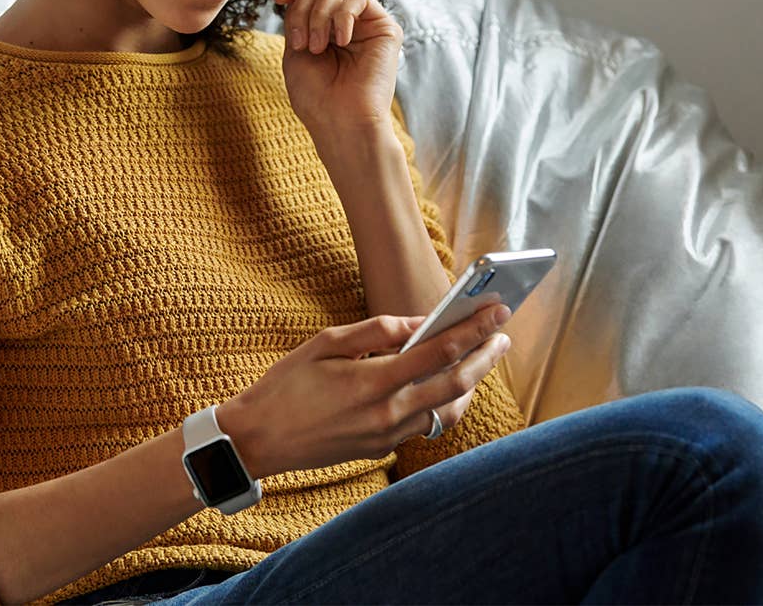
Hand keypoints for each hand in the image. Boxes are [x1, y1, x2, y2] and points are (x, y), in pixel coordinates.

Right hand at [218, 302, 512, 479]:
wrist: (259, 439)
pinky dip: (444, 402)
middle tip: (502, 335)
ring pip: (447, 410)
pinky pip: (425, 425)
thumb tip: (417, 322)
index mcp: (373, 381)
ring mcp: (386, 436)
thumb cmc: (286, 385)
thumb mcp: (325, 344)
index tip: (496, 312)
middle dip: (485, 356)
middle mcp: (387, 413)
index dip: (473, 329)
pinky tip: (445, 385)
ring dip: (470, 384)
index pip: (438, 351)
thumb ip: (375, 331)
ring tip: (481, 359)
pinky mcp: (381, 450)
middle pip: (456, 384)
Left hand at [274, 0, 403, 135]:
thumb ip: (298, 14)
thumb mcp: (294, 49)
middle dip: (304, 7)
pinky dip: (342, 16)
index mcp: (323, 26)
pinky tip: (341, 42)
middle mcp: (345, 22)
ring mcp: (365, 24)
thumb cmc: (316, 96)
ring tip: (317, 47)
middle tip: (301, 43)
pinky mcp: (385, 27)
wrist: (340, 121)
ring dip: (319, 14)